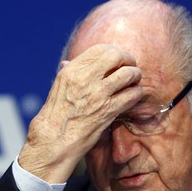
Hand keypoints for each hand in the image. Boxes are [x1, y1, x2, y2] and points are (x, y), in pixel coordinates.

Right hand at [18, 44, 142, 182]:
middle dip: (128, 59)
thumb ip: (69, 73)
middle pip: (116, 56)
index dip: (115, 51)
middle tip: (130, 66)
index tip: (119, 58)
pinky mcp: (108, 111)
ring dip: (135, 75)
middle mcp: (85, 79)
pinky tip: (133, 95)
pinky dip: (136, 93)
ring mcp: (98, 94)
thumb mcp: (58, 87)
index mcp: (72, 71)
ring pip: (128, 74)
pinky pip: (131, 95)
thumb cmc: (55, 115)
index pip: (100, 49)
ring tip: (134, 80)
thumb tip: (69, 62)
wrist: (54, 141)